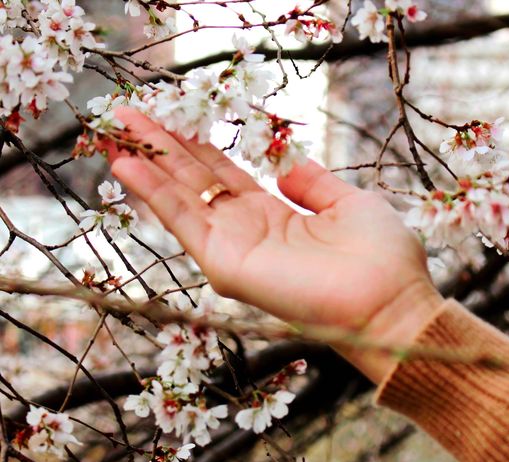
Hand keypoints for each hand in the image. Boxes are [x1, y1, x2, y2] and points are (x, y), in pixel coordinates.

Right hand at [104, 108, 442, 381]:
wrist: (390, 300)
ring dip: (148, 163)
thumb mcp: (347, 203)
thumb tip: (284, 165)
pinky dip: (154, 193)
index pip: (223, 173)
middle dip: (162, 146)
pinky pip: (183, 222)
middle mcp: (247, 230)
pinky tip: (128, 164)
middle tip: (127, 112)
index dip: (197, 144)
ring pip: (181, 197)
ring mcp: (234, 248)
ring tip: (117, 128)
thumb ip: (311, 184)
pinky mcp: (227, 265)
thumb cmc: (379, 255)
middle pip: (194, 180)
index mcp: (274, 215)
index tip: (172, 114)